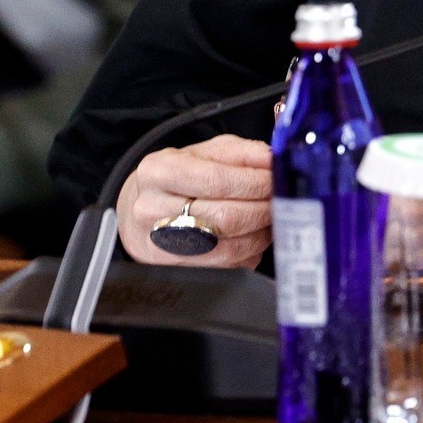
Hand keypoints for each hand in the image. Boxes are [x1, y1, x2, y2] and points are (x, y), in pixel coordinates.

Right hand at [117, 134, 271, 268]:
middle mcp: (152, 210)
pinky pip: (227, 265)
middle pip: (225, 217)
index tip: (275, 180)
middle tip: (280, 200)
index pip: (216, 180)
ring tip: (270, 217)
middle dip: (263, 209)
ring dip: (261, 233)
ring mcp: (160, 244)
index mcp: (158, 172)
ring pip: (229, 246)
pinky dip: (251, 250)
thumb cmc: (177, 177)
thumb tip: (273, 162)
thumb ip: (241, 153)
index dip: (254, 183)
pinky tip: (255, 236)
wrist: (142, 207)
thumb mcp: (203, 153)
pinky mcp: (175, 269)